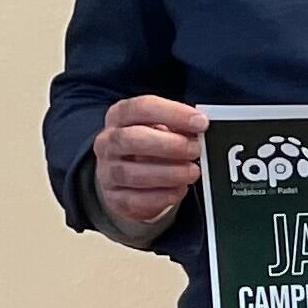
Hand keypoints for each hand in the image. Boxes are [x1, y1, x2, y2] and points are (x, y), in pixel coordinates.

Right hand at [94, 95, 207, 225]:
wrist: (125, 178)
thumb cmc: (148, 146)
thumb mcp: (160, 128)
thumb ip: (178, 126)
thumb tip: (199, 129)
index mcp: (120, 116)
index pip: (142, 107)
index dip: (173, 113)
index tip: (200, 122)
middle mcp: (108, 142)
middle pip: (132, 139)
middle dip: (170, 145)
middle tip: (195, 150)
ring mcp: (107, 171)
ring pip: (132, 173)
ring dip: (168, 173)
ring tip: (191, 172)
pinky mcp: (114, 198)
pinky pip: (135, 200)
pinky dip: (161, 196)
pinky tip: (179, 190)